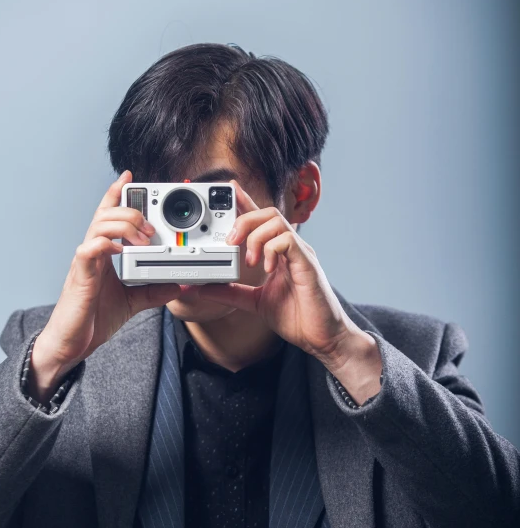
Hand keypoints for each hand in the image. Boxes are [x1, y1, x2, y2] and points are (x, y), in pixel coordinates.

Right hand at [28, 171, 180, 401]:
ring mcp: (85, 262)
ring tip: (142, 238)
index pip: (108, 215)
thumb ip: (153, 291)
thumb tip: (177, 286)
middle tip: (151, 227)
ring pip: (98, 225)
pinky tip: (118, 249)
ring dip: (124, 225)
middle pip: (106, 214)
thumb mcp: (132, 302)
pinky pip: (88, 250)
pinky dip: (105, 244)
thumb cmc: (94, 318)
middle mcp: (92, 252)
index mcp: (103, 253)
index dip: (116, 194)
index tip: (129, 177)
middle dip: (131, 212)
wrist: (73, 344)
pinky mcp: (80, 276)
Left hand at [197, 180, 365, 367]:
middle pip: (267, 212)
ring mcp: (301, 253)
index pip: (261, 220)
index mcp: (279, 252)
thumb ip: (231, 292)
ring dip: (256, 235)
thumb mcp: (255, 302)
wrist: (322, 338)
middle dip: (244, 219)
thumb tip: (204, 288)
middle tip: (230, 242)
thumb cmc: (297, 317)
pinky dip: (271, 249)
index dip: (245, 201)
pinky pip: (288, 240)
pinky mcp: (308, 264)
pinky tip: (267, 267)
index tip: (229, 190)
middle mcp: (291, 247)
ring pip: (277, 221)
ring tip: (249, 259)